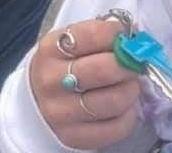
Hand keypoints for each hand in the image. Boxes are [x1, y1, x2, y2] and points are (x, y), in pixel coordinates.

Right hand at [28, 19, 140, 149]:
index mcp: (50, 49)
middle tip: (134, 63)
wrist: (37, 100)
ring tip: (129, 84)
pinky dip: (128, 115)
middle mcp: (50, 80)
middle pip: (103, 70)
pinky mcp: (74, 137)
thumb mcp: (70, 43)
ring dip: (131, 90)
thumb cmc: (62, 65)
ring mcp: (60, 112)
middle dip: (128, 64)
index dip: (116, 34)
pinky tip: (123, 106)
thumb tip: (133, 36)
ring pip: (113, 101)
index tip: (124, 36)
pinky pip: (116, 127)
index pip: (91, 35)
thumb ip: (98, 36)